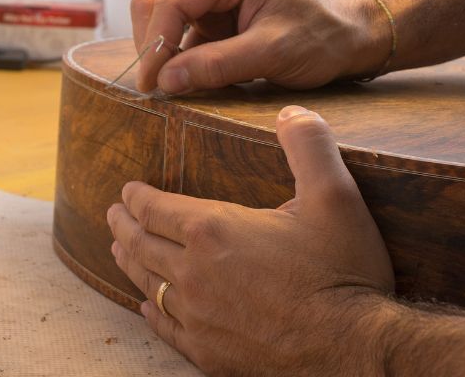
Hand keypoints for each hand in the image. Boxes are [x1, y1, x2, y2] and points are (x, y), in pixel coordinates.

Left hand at [107, 105, 396, 376]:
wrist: (352, 351)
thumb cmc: (342, 272)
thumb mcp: (335, 197)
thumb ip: (309, 147)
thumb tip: (292, 112)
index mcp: (213, 230)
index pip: (155, 208)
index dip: (137, 197)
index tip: (127, 190)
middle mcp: (193, 273)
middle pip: (141, 244)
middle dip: (123, 225)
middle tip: (113, 214)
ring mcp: (197, 317)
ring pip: (147, 284)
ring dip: (129, 262)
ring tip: (119, 250)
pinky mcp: (208, 353)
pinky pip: (165, 328)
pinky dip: (150, 311)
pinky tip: (147, 306)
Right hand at [131, 0, 389, 94]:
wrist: (351, 36)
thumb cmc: (323, 37)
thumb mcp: (271, 53)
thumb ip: (216, 65)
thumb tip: (165, 81)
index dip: (155, 43)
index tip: (151, 86)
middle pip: (157, 2)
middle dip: (154, 45)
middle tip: (158, 89)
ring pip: (163, 16)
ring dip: (165, 52)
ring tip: (175, 87)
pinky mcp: (214, 8)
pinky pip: (182, 30)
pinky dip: (181, 56)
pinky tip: (192, 78)